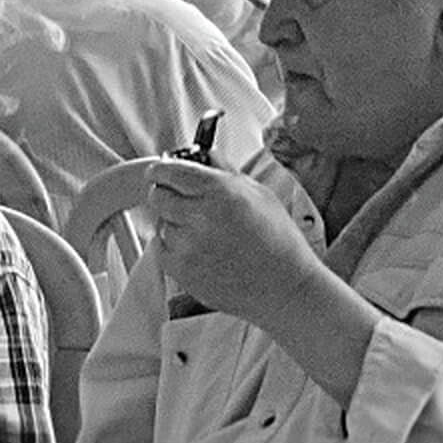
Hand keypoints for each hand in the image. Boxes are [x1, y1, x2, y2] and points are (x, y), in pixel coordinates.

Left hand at [147, 159, 325, 325]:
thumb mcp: (259, 194)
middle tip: (185, 203)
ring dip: (174, 224)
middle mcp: (199, 216)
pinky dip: (175, 249)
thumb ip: (225, 171)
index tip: (159, 172)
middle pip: (157, 196)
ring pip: (161, 224)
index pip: (169, 171)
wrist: (285, 287)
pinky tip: (202, 252)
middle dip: (168, 195)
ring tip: (206, 234)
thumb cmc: (279, 242)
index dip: (161, 170)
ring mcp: (187, 246)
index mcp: (219, 191)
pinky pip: (163, 250)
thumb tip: (205, 155)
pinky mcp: (181, 272)